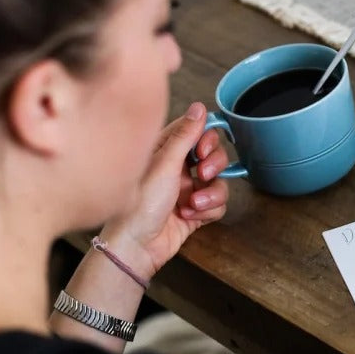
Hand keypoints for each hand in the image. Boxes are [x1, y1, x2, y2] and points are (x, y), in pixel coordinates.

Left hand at [99, 102, 229, 278]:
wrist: (136, 246)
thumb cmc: (140, 204)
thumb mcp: (164, 164)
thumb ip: (185, 134)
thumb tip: (199, 106)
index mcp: (165, 151)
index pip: (197, 132)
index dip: (206, 139)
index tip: (203, 149)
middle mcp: (177, 168)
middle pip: (212, 156)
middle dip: (213, 166)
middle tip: (202, 175)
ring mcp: (187, 190)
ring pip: (218, 182)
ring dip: (211, 194)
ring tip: (194, 204)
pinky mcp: (195, 211)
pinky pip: (217, 204)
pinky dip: (208, 211)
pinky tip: (190, 216)